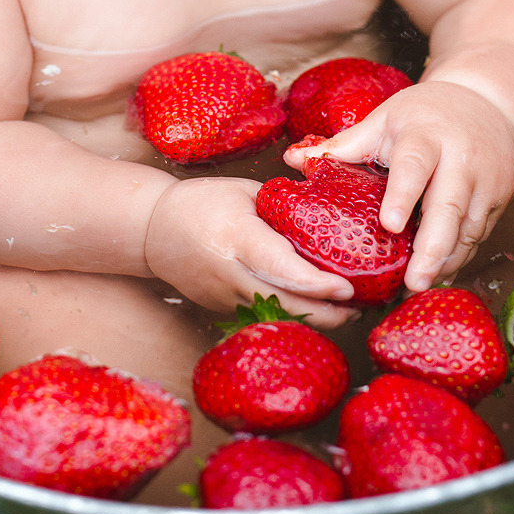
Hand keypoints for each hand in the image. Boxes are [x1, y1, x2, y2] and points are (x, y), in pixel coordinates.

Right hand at [143, 175, 358, 327]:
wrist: (152, 231)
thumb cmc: (203, 202)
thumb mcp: (245, 192)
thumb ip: (284, 207)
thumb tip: (331, 215)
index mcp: (236, 237)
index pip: (280, 267)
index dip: (315, 283)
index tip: (347, 289)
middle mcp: (230, 273)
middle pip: (283, 304)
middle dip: (326, 314)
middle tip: (361, 309)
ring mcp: (224, 296)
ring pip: (276, 316)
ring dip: (314, 320)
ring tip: (350, 313)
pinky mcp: (222, 308)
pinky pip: (264, 316)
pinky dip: (293, 316)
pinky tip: (319, 312)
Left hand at [285, 80, 513, 291]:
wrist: (487, 100)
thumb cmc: (423, 115)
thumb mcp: (383, 120)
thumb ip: (342, 144)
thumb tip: (291, 160)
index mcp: (425, 135)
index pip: (414, 165)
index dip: (403, 194)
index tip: (389, 225)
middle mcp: (462, 156)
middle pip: (450, 206)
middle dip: (432, 248)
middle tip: (413, 283)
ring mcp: (488, 178)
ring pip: (468, 228)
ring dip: (445, 261)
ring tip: (419, 287)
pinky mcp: (502, 196)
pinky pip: (479, 234)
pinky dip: (459, 256)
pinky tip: (438, 273)